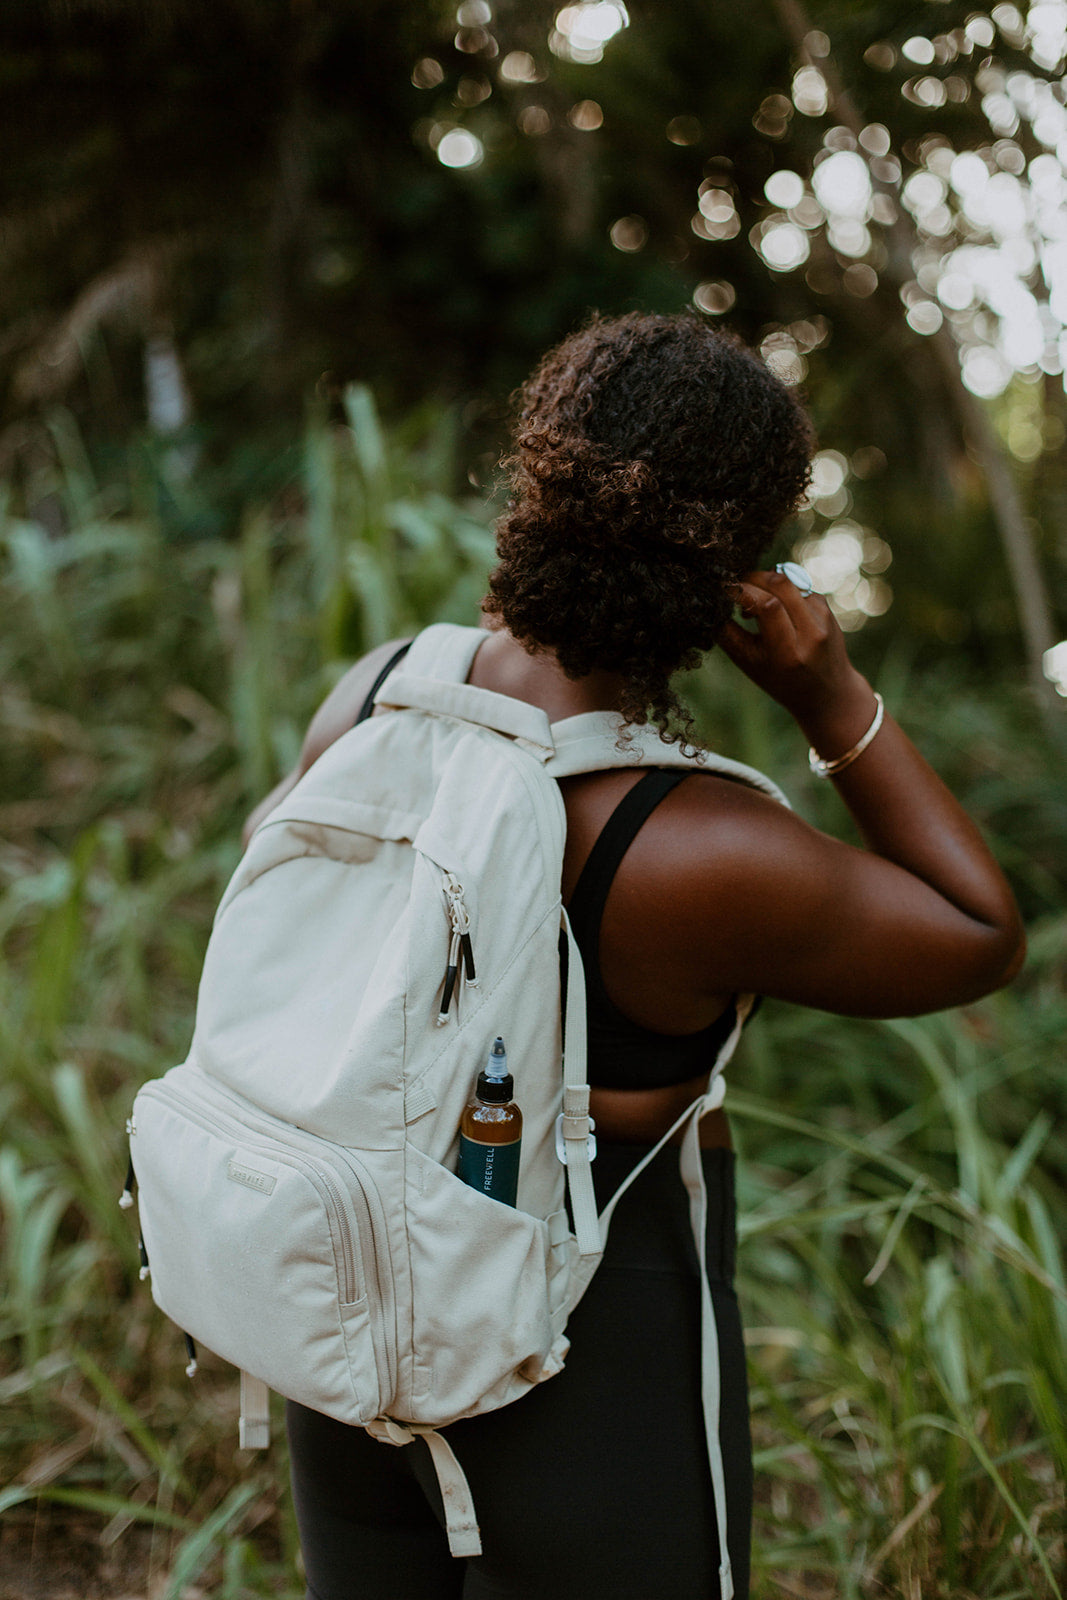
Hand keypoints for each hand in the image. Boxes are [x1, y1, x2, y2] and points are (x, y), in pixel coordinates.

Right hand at [718, 568, 876, 754]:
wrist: (827, 693)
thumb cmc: (780, 680)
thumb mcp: (749, 664)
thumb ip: (729, 634)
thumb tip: (712, 602)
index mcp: (789, 652)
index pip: (768, 605)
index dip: (743, 590)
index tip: (725, 590)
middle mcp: (811, 633)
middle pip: (781, 584)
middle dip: (753, 578)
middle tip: (737, 588)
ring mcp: (823, 618)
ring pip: (789, 580)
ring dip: (765, 582)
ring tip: (753, 601)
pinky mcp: (827, 608)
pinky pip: (798, 586)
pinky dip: (780, 589)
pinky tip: (773, 605)